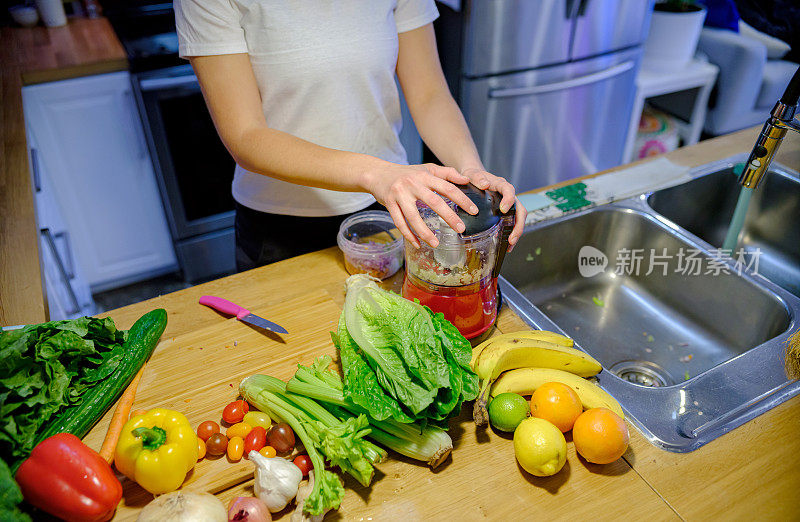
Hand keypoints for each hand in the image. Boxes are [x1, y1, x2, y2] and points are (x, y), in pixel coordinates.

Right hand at [364, 163, 478, 247]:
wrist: (378, 173)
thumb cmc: (407, 173)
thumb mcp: (427, 168)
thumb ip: (447, 173)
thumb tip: (467, 179)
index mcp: (425, 175)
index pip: (447, 187)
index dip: (462, 199)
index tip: (474, 211)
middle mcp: (412, 184)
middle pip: (433, 202)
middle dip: (448, 216)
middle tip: (461, 229)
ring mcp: (399, 195)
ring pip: (413, 216)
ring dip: (425, 232)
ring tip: (436, 243)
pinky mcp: (388, 204)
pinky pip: (399, 223)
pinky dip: (408, 235)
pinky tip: (417, 244)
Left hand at [461, 168, 526, 247]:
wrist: (473, 178)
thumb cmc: (473, 176)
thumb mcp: (473, 174)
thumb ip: (478, 177)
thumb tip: (485, 184)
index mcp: (501, 185)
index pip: (509, 191)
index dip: (509, 200)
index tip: (504, 210)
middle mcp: (508, 195)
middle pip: (520, 209)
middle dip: (518, 225)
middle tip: (512, 238)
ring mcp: (508, 204)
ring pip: (518, 218)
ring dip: (516, 232)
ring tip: (510, 245)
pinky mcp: (505, 213)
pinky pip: (512, 223)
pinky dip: (510, 233)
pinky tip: (506, 244)